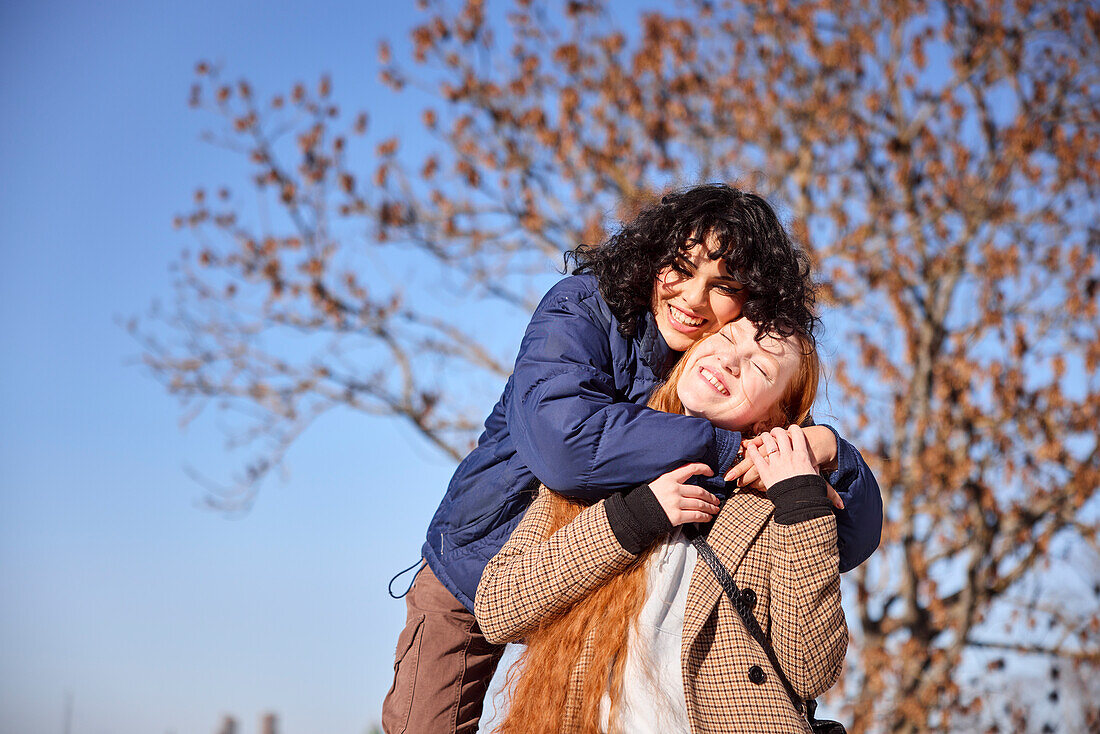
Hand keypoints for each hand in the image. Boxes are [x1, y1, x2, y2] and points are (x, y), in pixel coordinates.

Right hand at [649, 463, 720, 526]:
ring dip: (710, 507)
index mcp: (669, 478)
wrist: (636, 514)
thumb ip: (672, 483)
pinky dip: (704, 517)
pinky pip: (695, 516)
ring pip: (700, 504)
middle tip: (716, 500)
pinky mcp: (676, 516)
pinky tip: (708, 517)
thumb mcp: (658, 484)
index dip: (703, 469)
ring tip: (715, 510)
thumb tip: (690, 488)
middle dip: (710, 497)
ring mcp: (675, 503)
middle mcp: (674, 489)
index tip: (711, 472)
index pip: (690, 469)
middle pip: (699, 491)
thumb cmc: (646, 499)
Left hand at [725, 426, 843, 507]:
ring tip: (762, 436)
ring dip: (764, 437)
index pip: (797, 434)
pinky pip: (756, 456)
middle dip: (776, 431)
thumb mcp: (817, 482)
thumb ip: (821, 481)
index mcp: (802, 455)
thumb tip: (839, 503)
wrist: (799, 503)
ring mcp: (776, 463)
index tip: (791, 429)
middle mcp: (788, 456)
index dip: (793, 429)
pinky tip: (748, 446)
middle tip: (774, 432)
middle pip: (780, 434)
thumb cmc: (810, 493)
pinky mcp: (766, 471)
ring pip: (767, 442)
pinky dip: (751, 449)